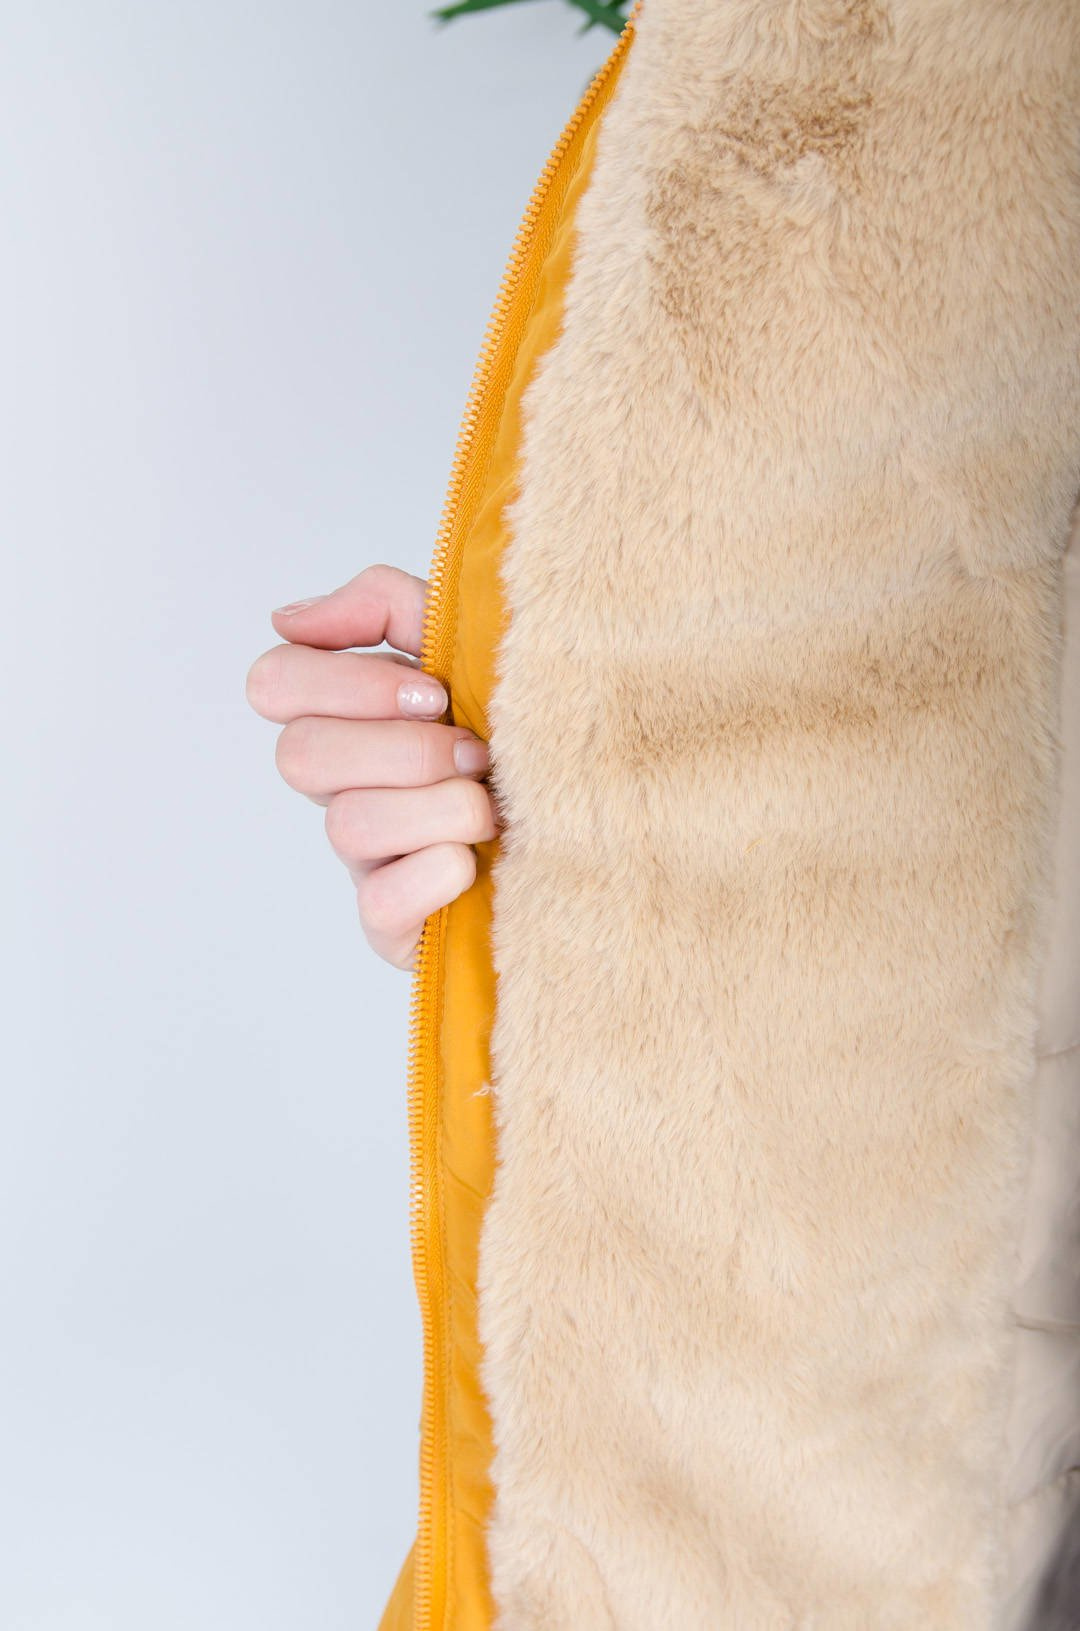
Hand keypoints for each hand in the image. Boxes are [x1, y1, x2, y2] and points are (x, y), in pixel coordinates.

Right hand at [245, 564, 495, 969]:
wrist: (600, 821)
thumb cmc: (524, 733)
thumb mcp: (468, 646)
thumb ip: (385, 606)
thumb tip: (289, 620)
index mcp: (352, 717)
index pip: (274, 683)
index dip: (344, 683)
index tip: (430, 690)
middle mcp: (344, 786)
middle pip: (300, 754)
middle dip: (406, 748)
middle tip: (476, 752)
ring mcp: (364, 858)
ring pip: (350, 824)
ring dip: (441, 806)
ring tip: (493, 806)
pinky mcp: (391, 925)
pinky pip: (379, 901)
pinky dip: (438, 873)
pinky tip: (478, 862)